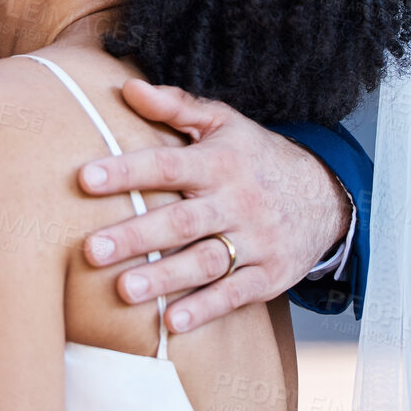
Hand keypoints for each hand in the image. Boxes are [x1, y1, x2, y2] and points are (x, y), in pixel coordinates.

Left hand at [78, 79, 351, 333]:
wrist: (326, 195)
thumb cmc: (255, 156)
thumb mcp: (223, 123)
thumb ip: (175, 106)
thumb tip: (127, 87)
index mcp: (220, 162)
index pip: (166, 165)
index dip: (126, 171)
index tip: (84, 178)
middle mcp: (237, 201)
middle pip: (181, 221)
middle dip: (136, 236)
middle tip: (91, 249)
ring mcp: (256, 240)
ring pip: (206, 261)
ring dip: (164, 277)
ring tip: (124, 290)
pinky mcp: (269, 275)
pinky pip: (235, 294)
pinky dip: (204, 309)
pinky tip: (171, 323)